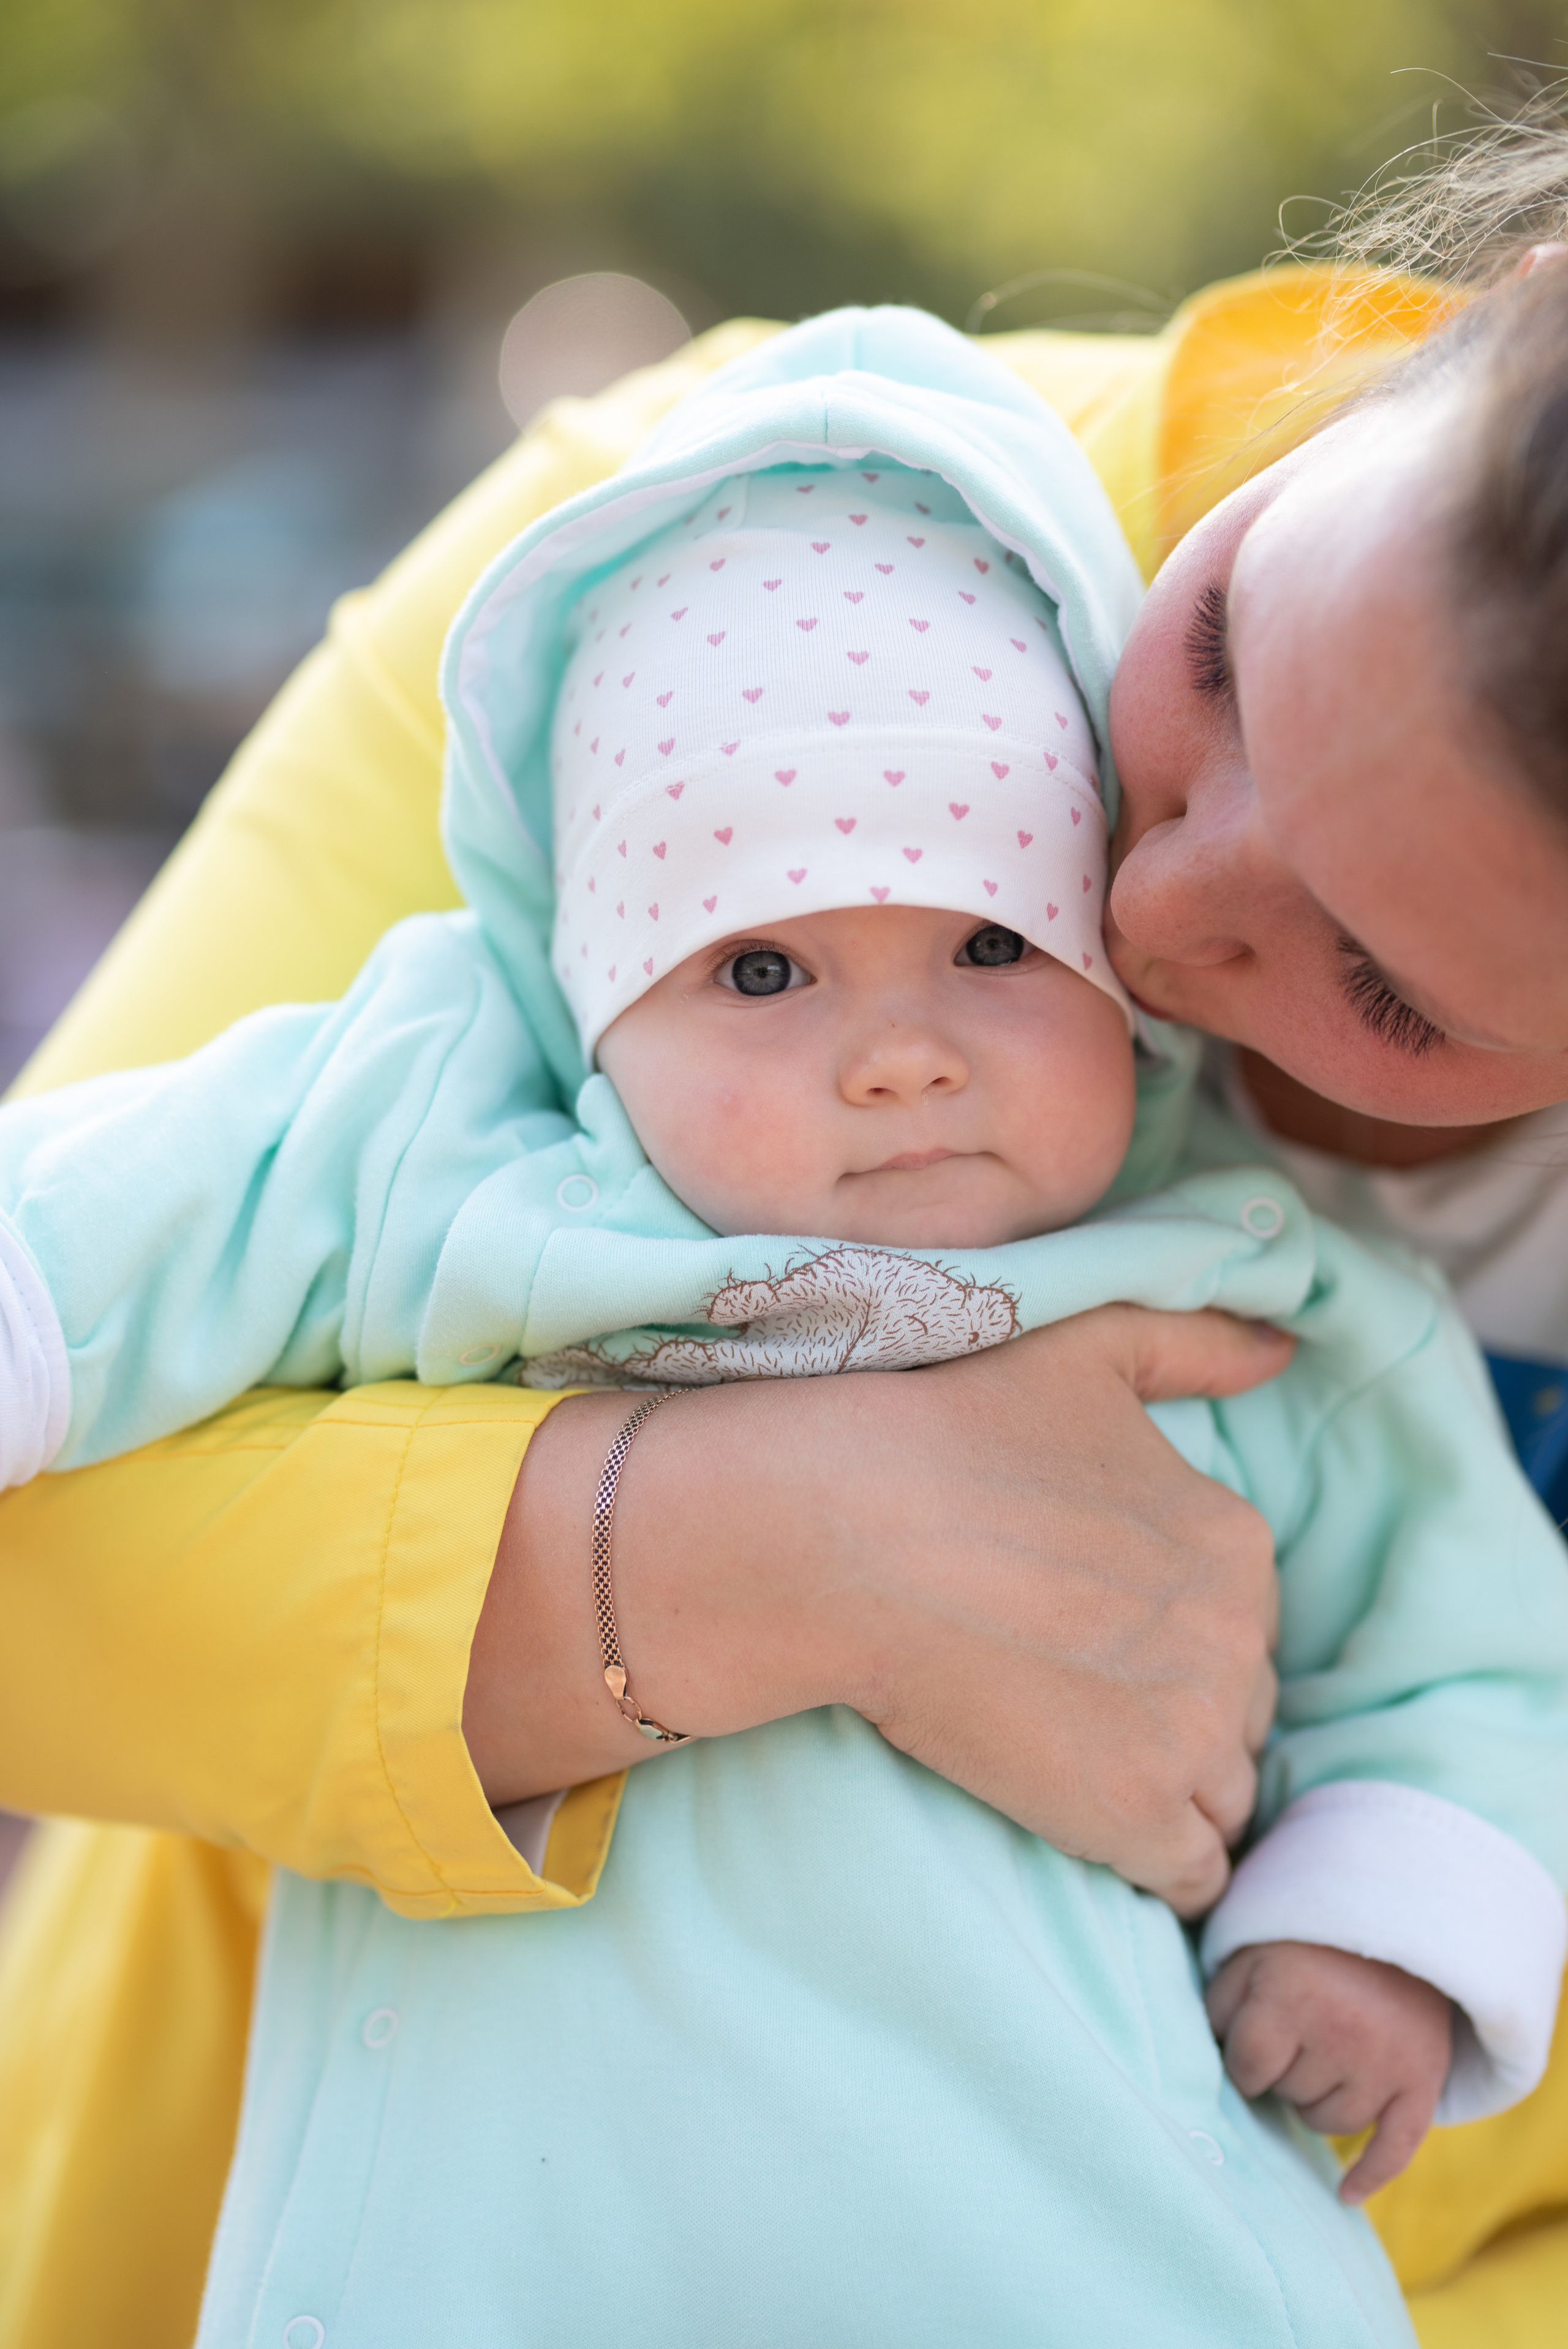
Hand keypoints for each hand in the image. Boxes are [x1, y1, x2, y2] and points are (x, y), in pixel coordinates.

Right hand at [467, 1304, 1289, 1914]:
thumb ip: (1197, 1341)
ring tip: (1069, 1762)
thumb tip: (1286, 1350)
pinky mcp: (1132, 1814)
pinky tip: (1086, 1828)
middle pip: (1236, 1708)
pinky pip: (1190, 1874)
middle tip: (1065, 1695)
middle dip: (1169, 1711)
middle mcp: (1240, 1638)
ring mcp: (1192, 1733)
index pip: (1238, 1621)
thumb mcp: (1088, 1344)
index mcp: (1237, 1539)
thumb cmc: (948, 1427)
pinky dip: (1153, 1865)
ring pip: (1218, 1794)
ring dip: (1164, 1790)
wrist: (840, 1530)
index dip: (1163, 1634)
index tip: (1083, 1631)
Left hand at [1205, 1940, 1452, 2201]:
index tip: (1256, 2039)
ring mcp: (1385, 2062)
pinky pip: (1398, 2148)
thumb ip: (1217, 2008)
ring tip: (1329, 2054)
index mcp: (1289, 1999)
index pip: (1248, 2071)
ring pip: (1333, 2124)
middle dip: (1287, 2073)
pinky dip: (1372, 2174)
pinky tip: (1345, 2193)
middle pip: (1291, 2096)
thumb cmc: (1303, 1946)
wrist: (1392, 1921)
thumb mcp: (1247, 1958)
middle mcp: (1340, 2034)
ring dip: (1321, 2101)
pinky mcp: (1423, 2080)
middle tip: (1302, 2032)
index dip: (1246, 2061)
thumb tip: (1207, 2063)